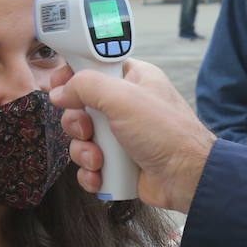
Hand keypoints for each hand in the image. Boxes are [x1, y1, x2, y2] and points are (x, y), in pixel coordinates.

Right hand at [49, 60, 216, 211]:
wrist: (187, 178)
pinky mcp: (119, 162)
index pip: (93, 67)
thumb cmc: (167, 133)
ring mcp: (122, 135)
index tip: (58, 85)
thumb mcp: (123, 98)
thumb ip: (86, 85)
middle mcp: (126, 105)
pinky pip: (90, 165)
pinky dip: (91, 172)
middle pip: (80, 106)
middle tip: (88, 130)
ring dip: (84, 152)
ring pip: (82, 139)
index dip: (73, 75)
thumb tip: (60, 91)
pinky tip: (101, 175)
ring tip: (100, 160)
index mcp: (133, 79)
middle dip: (77, 123)